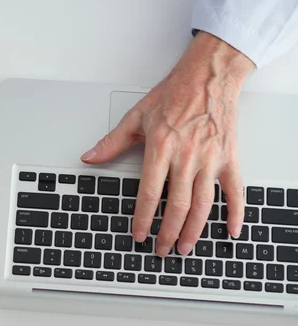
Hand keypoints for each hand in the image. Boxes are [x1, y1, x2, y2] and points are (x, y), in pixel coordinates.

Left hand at [81, 31, 254, 256]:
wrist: (208, 76)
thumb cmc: (174, 94)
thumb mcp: (136, 116)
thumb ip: (112, 142)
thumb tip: (89, 157)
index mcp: (161, 148)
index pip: (149, 193)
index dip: (142, 218)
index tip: (139, 234)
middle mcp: (187, 157)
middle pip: (177, 206)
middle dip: (168, 233)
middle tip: (162, 250)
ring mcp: (210, 159)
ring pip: (203, 204)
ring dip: (194, 230)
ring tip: (185, 247)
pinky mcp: (229, 157)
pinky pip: (235, 191)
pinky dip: (235, 213)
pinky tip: (230, 230)